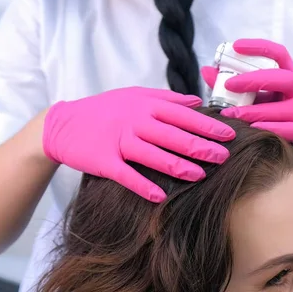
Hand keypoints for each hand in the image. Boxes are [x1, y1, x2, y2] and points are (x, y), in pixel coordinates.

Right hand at [43, 87, 235, 202]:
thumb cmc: (103, 109)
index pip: (181, 115)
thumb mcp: (133, 95)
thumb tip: (196, 102)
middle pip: (172, 136)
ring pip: (153, 155)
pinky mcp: (103, 161)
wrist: (63, 124)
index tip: (229, 134)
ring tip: (200, 176)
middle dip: (200, 147)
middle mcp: (134, 122)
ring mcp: (118, 141)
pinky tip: (160, 197)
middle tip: (223, 158)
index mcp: (144, 105)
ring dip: (177, 167)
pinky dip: (143, 186)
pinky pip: (126, 175)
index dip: (206, 125)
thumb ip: (165, 97)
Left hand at [201, 39, 292, 167]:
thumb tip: (206, 70)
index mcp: (290, 78)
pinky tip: (251, 130)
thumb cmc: (270, 122)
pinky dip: (269, 129)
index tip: (236, 46)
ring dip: (253, 111)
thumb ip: (232, 87)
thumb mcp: (253, 101)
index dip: (259, 47)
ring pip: (283, 108)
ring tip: (231, 114)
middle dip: (254, 79)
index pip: (279, 54)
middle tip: (229, 84)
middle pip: (283, 78)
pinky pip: (289, 130)